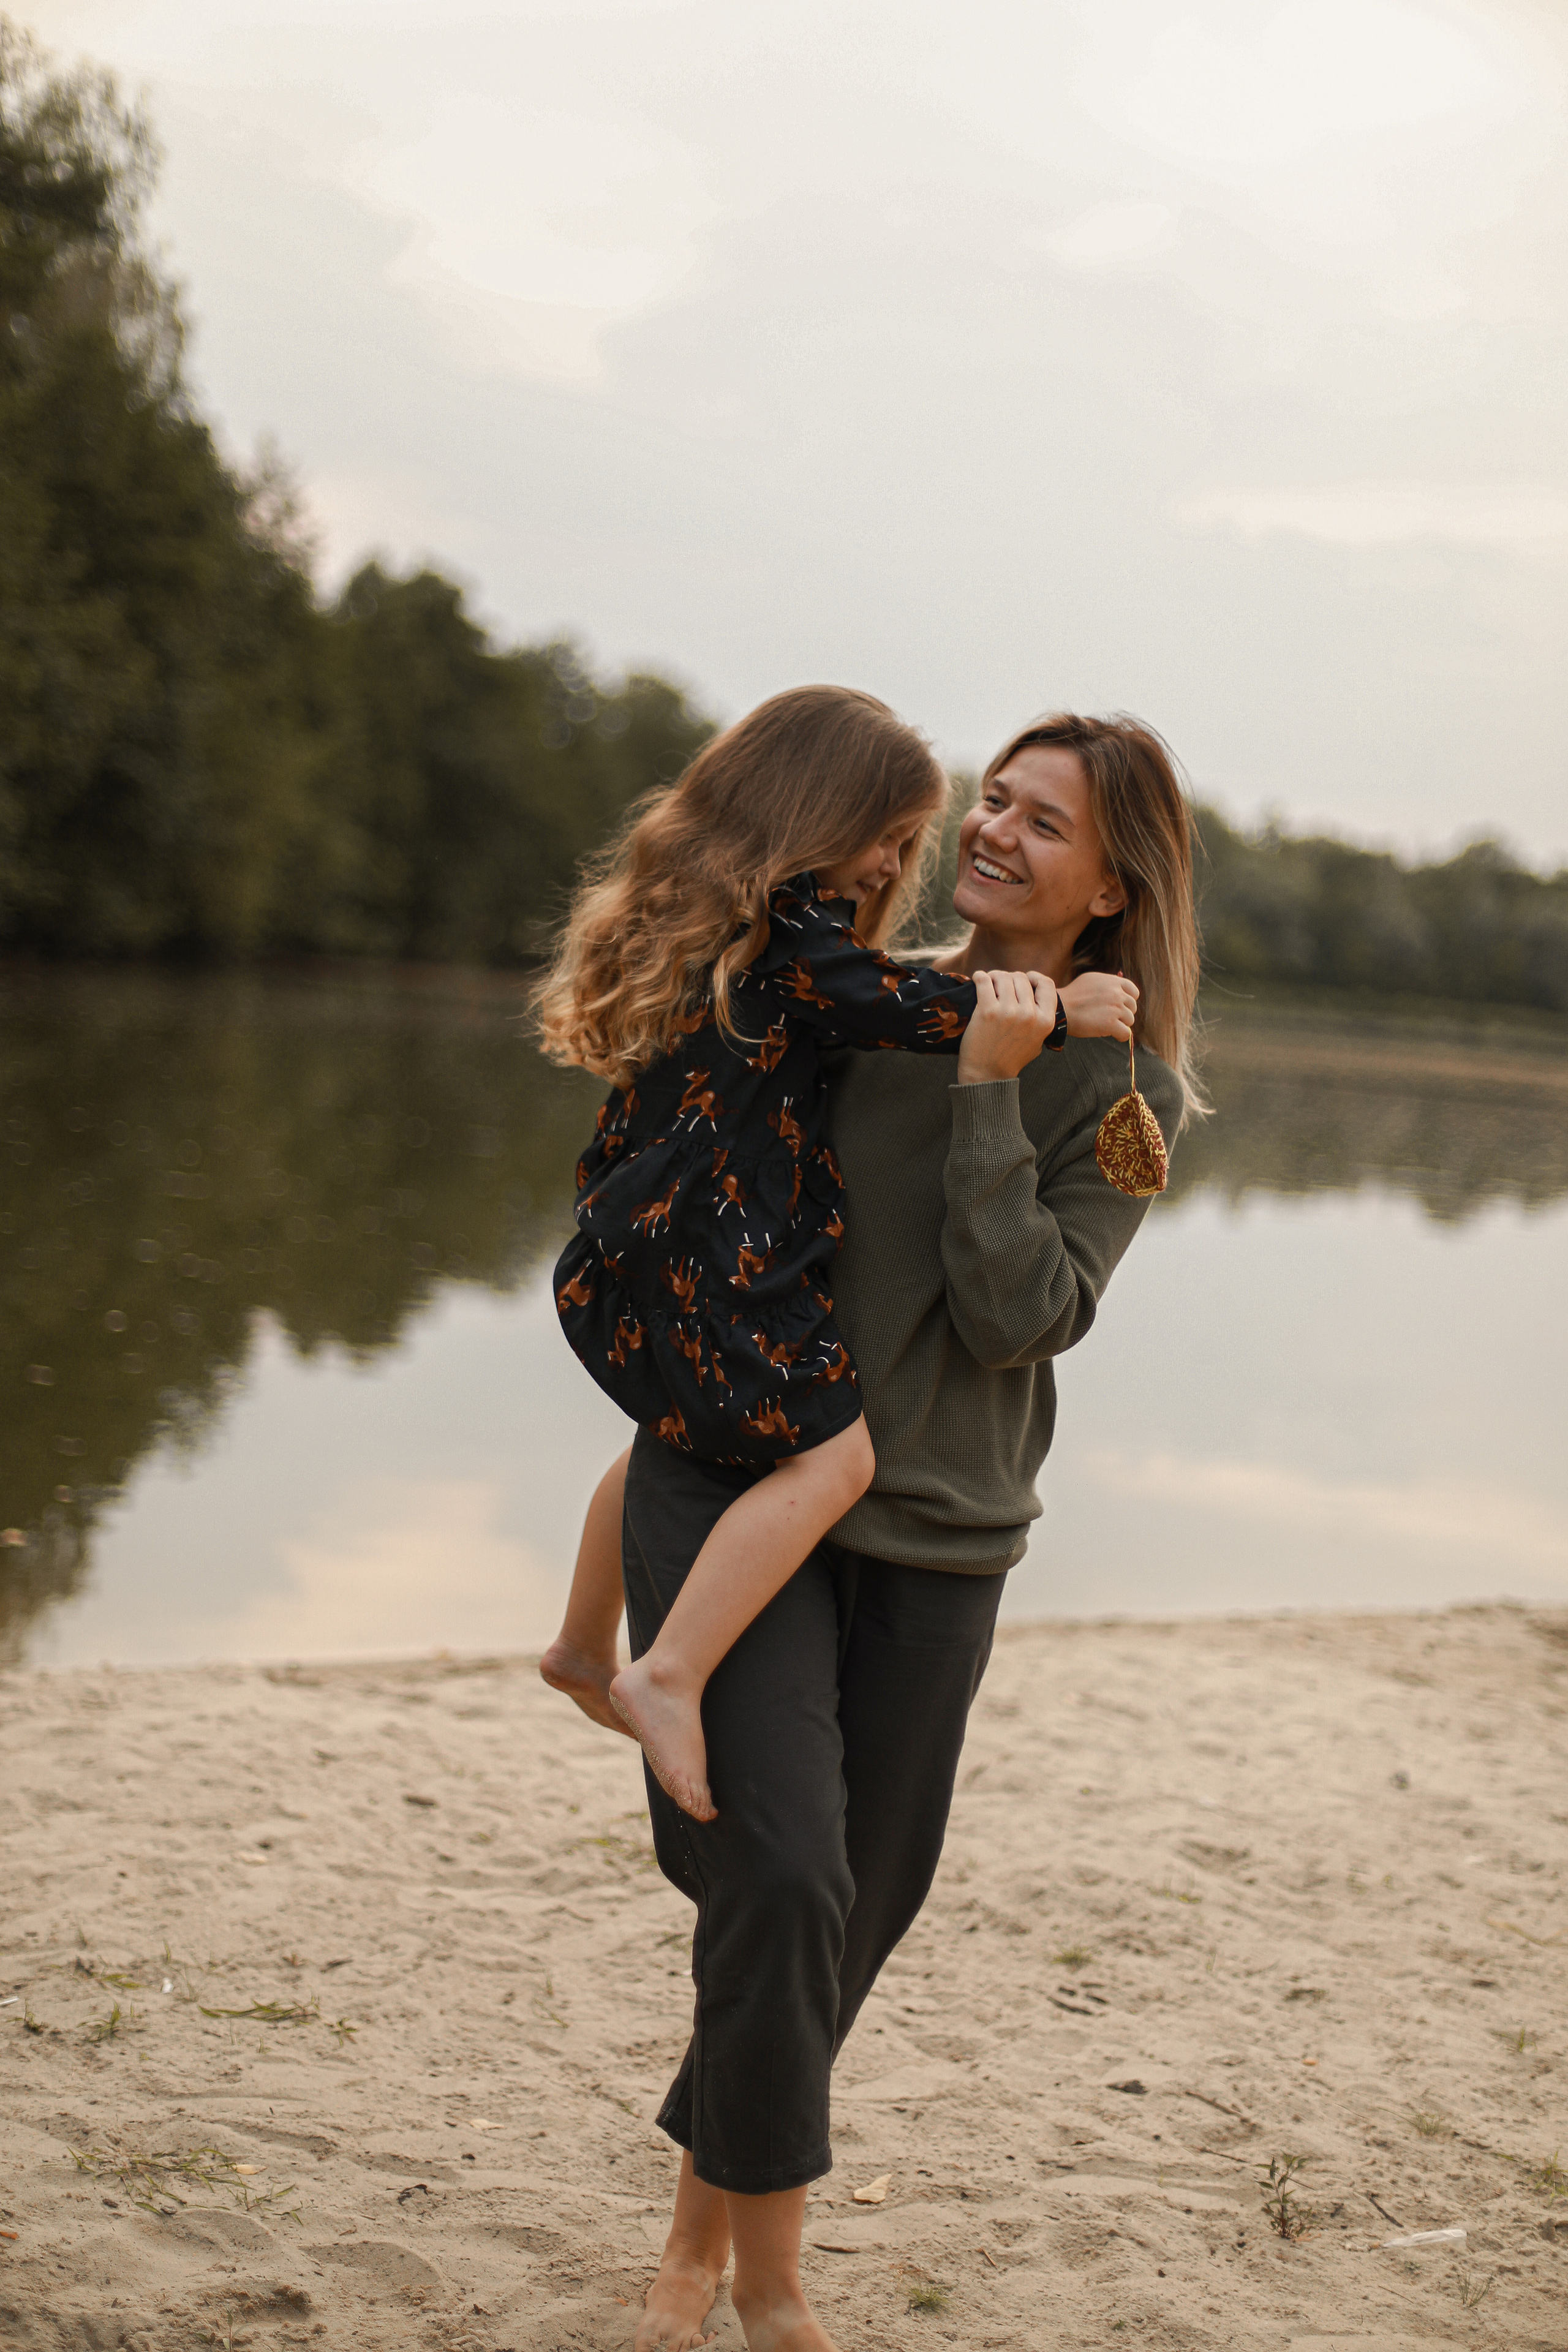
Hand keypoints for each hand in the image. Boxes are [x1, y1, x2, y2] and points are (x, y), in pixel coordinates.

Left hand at [956, 970, 1059, 1084]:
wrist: (986, 1075)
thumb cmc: (1010, 1058)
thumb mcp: (1037, 1041)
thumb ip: (1041, 1019)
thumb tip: (1037, 995)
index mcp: (1046, 1021)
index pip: (1047, 984)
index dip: (1034, 978)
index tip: (1024, 980)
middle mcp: (1030, 1015)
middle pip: (1021, 978)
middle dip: (1009, 979)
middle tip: (999, 986)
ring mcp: (1008, 1012)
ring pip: (1003, 976)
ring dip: (993, 977)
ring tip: (988, 984)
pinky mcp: (987, 1011)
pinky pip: (984, 980)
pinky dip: (979, 977)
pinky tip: (977, 980)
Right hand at [1058, 970, 1137, 1042]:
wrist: (1060, 1008)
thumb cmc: (1072, 996)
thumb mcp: (1091, 979)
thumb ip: (1108, 983)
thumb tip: (1119, 989)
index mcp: (1113, 982)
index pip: (1134, 992)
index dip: (1127, 1001)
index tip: (1119, 1007)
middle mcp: (1117, 993)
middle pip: (1132, 1007)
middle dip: (1123, 1014)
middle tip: (1109, 1018)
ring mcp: (1115, 1008)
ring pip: (1130, 1021)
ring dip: (1120, 1025)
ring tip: (1106, 1025)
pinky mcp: (1111, 1023)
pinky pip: (1126, 1033)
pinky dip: (1120, 1036)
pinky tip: (1112, 1035)